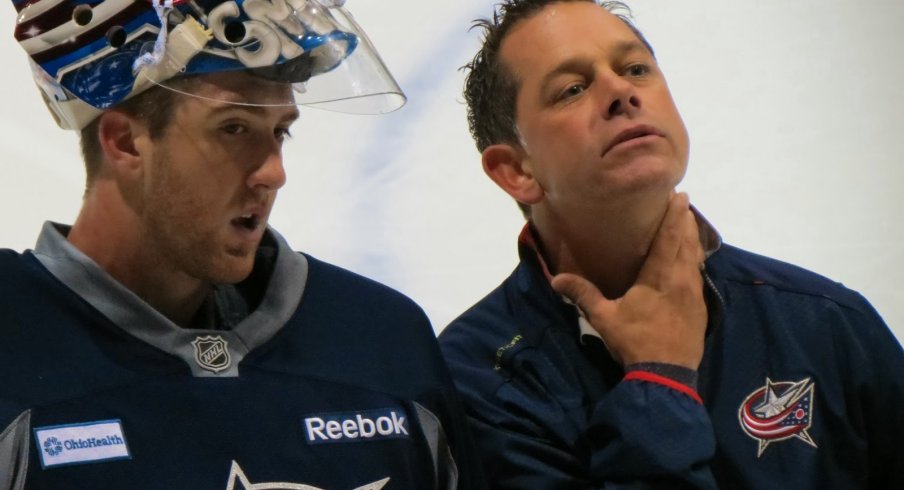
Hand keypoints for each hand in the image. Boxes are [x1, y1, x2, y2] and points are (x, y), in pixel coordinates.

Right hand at [551, 193, 707, 369]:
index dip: (674, 214)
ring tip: (687, 225)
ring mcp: (695, 293)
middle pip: (687, 242)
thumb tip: (556, 279)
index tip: (680, 194)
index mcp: (659, 277)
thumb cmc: (635, 341)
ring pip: (697, 257)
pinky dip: (696, 260)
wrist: (667, 375)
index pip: (669, 238)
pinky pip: (699, 274)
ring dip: (692, 239)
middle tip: (682, 203)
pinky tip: (691, 260)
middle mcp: (682, 279)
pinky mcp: (701, 307)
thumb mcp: (604, 318)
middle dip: (685, 221)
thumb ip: (583, 295)